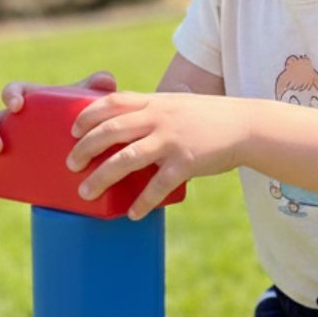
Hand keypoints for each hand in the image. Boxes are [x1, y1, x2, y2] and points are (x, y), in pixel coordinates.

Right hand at [0, 71, 117, 167]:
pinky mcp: (12, 165)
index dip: (11, 95)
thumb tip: (107, 81)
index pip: (14, 91)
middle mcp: (15, 120)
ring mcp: (11, 142)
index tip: (18, 106)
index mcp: (30, 100)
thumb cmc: (81, 118)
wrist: (84, 149)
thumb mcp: (87, 104)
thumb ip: (97, 90)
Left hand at [66, 90, 249, 219]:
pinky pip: (157, 185)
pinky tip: (132, 214)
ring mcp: (171, 140)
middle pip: (110, 131)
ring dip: (101, 177)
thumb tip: (131, 129)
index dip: (88, 115)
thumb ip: (155, 112)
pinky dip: (142, 201)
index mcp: (155, 103)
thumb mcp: (179, 105)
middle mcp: (159, 118)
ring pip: (125, 158)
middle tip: (71, 164)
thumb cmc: (210, 118)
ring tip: (85, 192)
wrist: (246, 126)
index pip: (113, 102)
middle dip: (84, 149)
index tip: (73, 130)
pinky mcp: (186, 163)